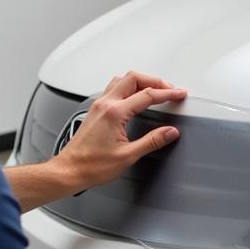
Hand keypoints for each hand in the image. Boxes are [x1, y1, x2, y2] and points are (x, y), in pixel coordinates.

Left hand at [54, 71, 186, 191]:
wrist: (70, 170)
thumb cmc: (91, 165)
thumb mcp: (128, 156)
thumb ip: (152, 141)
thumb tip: (169, 132)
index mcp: (114, 113)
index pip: (147, 95)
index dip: (167, 93)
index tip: (179, 94)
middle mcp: (105, 104)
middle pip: (134, 78)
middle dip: (155, 81)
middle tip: (169, 89)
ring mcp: (98, 105)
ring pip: (122, 80)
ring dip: (140, 81)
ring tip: (154, 90)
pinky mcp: (95, 110)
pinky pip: (113, 88)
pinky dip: (128, 88)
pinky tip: (135, 97)